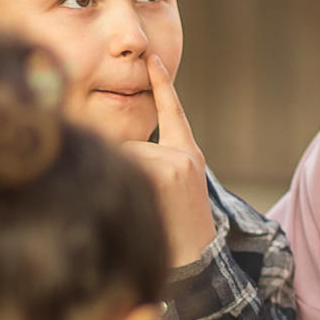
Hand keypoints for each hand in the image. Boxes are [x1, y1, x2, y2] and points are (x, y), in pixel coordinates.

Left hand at [119, 56, 215, 262]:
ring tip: (144, 210)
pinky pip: (124, 168)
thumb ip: (159, 165)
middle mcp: (184, 155)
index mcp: (190, 155)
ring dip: (122, 182)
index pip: (173, 112)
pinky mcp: (162, 172)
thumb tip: (122, 154)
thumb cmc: (179, 231)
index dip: (162, 85)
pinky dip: (121, 185)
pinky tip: (141, 207)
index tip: (154, 58)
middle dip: (123, 169)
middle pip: (130, 145)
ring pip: (124, 158)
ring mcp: (173, 163)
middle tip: (143, 204)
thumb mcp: (178, 190)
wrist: (198, 261)